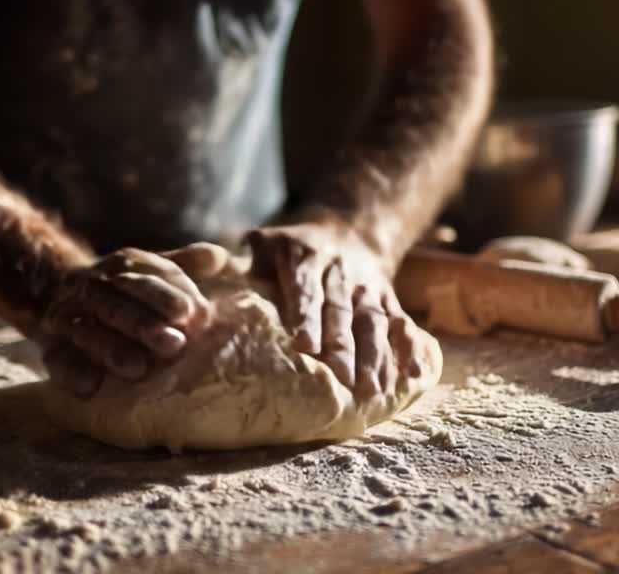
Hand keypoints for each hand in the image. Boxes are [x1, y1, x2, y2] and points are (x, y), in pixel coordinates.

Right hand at [38, 242, 229, 395]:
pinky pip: (58, 360)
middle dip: (145, 324)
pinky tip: (90, 386)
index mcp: (122, 266)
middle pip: (116, 304)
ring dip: (112, 350)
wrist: (69, 301)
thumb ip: (186, 266)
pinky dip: (72, 373)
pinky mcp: (51, 349)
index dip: (168, 294)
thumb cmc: (131, 294)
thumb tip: (214, 257)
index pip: (144, 276)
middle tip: (175, 344)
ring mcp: (66, 317)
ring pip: (87, 332)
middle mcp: (90, 287)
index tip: (193, 313)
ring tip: (139, 369)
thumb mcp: (156, 273)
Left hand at [247, 223, 422, 396]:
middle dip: (344, 345)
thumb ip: (243, 262)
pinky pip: (401, 322)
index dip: (307, 315)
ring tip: (374, 389)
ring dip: (376, 355)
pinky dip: (410, 347)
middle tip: (342, 380)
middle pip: (343, 311)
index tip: (305, 345)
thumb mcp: (266, 242)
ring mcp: (368, 287)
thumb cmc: (293, 248)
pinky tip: (412, 374)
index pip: (306, 289)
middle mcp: (340, 272)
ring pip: (374, 320)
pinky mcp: (388, 299)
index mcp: (305, 258)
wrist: (350, 229)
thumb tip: (206, 275)